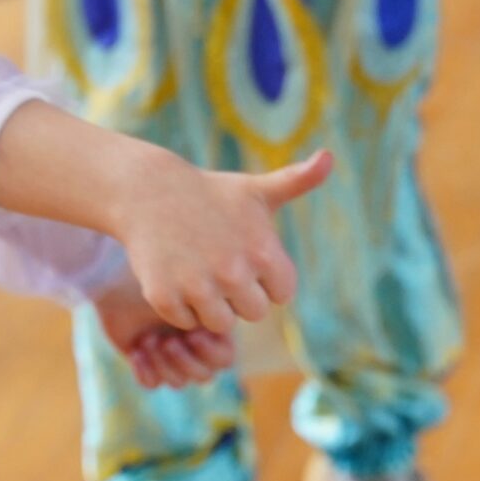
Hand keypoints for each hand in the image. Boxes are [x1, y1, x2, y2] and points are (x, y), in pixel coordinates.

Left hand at [91, 279, 238, 389]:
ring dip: (163, 363)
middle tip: (168, 340)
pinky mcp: (147, 363)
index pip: (224, 359)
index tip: (192, 331)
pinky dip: (145, 371)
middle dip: (184, 360)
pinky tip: (136, 350)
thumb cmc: (158, 275)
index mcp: (211, 329)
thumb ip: (208, 307)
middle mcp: (193, 346)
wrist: (119, 276)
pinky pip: (153, 384)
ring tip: (148, 340)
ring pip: (179, 382)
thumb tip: (215, 328)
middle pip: (204, 376)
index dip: (209, 351)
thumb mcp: (186, 288)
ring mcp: (171, 356)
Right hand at [117, 150, 330, 334]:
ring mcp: (197, 286)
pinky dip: (180, 306)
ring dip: (211, 304)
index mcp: (263, 252)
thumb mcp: (256, 189)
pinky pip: (187, 323)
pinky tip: (175, 273)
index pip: (281, 294)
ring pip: (221, 323)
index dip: (264, 278)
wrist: (149, 192)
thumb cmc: (211, 195)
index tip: (245, 255)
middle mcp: (232, 272)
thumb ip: (298, 180)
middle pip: (253, 312)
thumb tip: (330, 157)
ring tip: (198, 269)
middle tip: (218, 261)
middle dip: (239, 294)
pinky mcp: (164, 296)